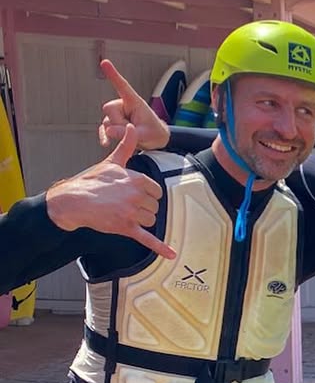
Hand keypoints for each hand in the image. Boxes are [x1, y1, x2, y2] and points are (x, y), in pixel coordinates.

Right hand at [47, 127, 175, 258]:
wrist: (73, 201)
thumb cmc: (92, 181)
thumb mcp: (111, 162)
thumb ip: (126, 146)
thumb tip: (132, 127)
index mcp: (137, 179)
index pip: (156, 191)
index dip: (146, 194)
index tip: (132, 194)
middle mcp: (137, 195)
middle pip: (154, 207)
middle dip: (143, 207)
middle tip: (124, 204)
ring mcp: (132, 212)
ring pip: (150, 221)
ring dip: (141, 220)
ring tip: (123, 214)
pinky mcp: (126, 227)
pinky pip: (148, 239)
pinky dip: (161, 248)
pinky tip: (172, 255)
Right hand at [98, 59, 169, 152]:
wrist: (155, 141)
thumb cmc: (155, 133)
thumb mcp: (146, 135)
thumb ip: (129, 133)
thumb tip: (109, 131)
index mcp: (134, 101)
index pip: (122, 86)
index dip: (113, 74)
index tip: (104, 62)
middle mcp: (123, 105)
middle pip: (109, 109)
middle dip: (118, 122)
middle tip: (134, 129)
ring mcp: (117, 115)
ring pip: (107, 122)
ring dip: (117, 132)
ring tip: (133, 134)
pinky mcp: (113, 124)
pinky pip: (104, 129)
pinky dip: (104, 136)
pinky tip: (105, 144)